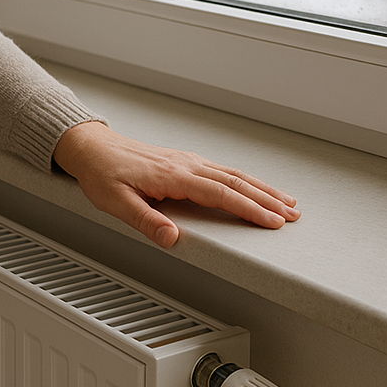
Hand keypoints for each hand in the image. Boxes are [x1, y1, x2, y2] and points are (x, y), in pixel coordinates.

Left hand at [52, 121, 299, 248]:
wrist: (91, 147)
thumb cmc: (101, 174)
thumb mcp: (115, 202)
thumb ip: (144, 220)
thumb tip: (171, 238)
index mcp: (172, 175)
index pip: (220, 194)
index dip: (249, 209)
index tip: (274, 222)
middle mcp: (185, 164)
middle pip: (235, 181)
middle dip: (267, 199)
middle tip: (294, 215)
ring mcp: (186, 160)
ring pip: (232, 173)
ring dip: (261, 188)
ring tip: (287, 202)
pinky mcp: (183, 160)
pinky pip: (221, 169)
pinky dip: (244, 180)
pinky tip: (254, 187)